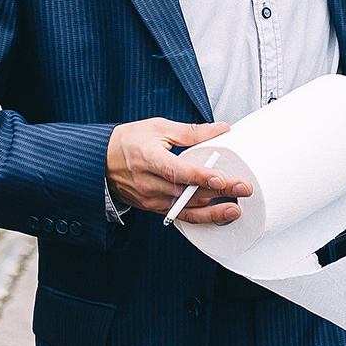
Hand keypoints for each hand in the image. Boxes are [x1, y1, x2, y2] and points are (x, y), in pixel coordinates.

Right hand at [105, 118, 249, 223]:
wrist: (102, 162)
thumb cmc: (129, 141)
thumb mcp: (158, 128)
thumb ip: (191, 131)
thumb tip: (221, 129)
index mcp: (149, 158)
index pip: (178, 170)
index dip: (200, 176)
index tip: (221, 179)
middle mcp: (149, 183)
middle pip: (187, 192)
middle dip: (218, 193)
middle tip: (244, 189)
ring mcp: (151, 199)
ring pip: (186, 209)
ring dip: (212, 211)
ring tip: (236, 209)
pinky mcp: (154, 208)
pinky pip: (180, 216)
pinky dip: (201, 217)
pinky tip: (218, 215)